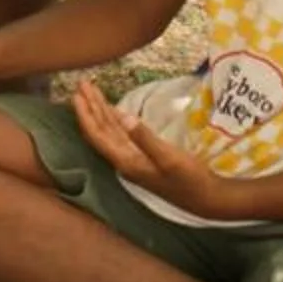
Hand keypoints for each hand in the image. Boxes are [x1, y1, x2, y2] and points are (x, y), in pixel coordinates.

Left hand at [70, 77, 222, 211]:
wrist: (205, 197)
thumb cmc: (189, 179)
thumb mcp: (168, 157)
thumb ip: (145, 138)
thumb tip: (123, 117)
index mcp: (125, 161)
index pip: (98, 135)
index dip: (86, 115)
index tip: (77, 95)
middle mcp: (124, 160)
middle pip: (100, 130)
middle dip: (90, 107)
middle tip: (82, 84)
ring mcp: (133, 158)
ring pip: (110, 131)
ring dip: (100, 111)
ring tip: (91, 91)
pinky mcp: (143, 156)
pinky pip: (121, 134)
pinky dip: (114, 119)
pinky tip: (112, 111)